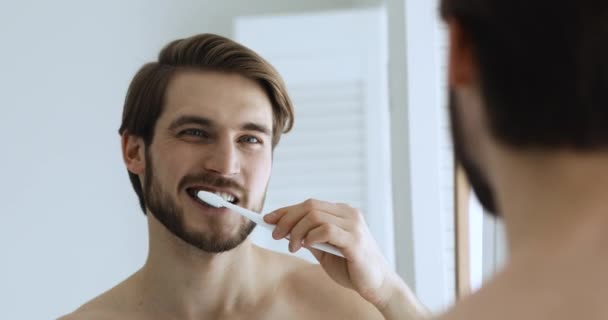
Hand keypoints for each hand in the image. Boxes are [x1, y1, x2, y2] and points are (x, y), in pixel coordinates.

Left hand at [263, 199, 397, 306]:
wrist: (377, 285)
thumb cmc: (351, 268)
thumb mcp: (324, 250)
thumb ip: (309, 238)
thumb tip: (284, 228)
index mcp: (342, 213)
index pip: (309, 204)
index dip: (286, 210)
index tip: (267, 219)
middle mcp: (348, 213)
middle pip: (309, 206)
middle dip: (287, 219)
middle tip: (275, 235)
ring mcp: (353, 224)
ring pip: (315, 215)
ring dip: (297, 230)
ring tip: (292, 246)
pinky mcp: (355, 239)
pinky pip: (326, 230)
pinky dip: (311, 236)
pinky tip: (306, 246)